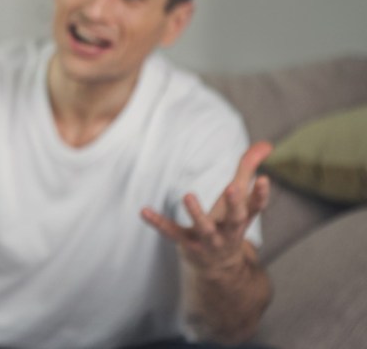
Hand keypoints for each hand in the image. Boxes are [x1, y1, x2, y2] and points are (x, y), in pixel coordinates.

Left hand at [141, 141, 272, 274]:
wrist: (220, 267)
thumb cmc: (229, 222)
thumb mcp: (240, 198)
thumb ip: (248, 168)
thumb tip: (267, 144)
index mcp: (243, 218)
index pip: (256, 206)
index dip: (260, 193)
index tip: (264, 178)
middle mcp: (229, 231)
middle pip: (235, 219)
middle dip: (235, 205)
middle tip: (232, 188)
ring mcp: (208, 240)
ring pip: (204, 228)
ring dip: (197, 213)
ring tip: (187, 195)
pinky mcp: (187, 244)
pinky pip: (172, 233)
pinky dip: (158, 223)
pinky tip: (143, 211)